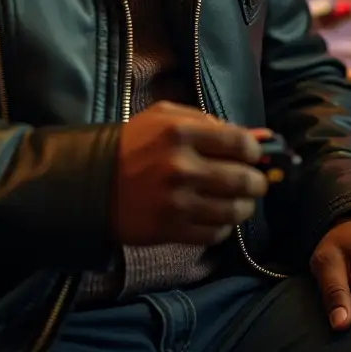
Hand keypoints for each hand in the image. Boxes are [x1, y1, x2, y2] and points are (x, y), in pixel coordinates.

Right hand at [111, 102, 267, 250]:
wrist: (91, 183)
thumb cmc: (133, 145)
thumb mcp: (164, 118)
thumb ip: (209, 122)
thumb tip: (259, 136)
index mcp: (181, 132)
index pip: (241, 143)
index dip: (254, 152)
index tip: (251, 156)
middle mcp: (182, 167)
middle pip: (245, 180)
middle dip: (256, 182)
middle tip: (252, 182)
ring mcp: (177, 201)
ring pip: (235, 210)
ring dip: (243, 207)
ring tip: (236, 202)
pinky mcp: (171, 229)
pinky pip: (216, 233)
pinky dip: (222, 226)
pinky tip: (214, 217)